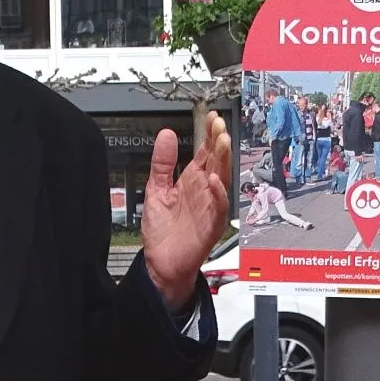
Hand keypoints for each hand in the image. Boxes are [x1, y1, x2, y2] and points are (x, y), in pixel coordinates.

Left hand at [141, 108, 233, 310]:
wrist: (161, 264)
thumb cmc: (163, 232)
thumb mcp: (156, 189)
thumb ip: (162, 162)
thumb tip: (166, 135)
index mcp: (193, 181)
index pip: (205, 153)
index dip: (209, 134)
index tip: (211, 117)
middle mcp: (204, 192)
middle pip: (216, 162)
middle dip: (219, 142)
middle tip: (219, 125)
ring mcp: (210, 208)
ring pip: (222, 180)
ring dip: (223, 162)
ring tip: (221, 142)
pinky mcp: (211, 226)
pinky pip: (219, 208)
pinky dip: (218, 194)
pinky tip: (214, 180)